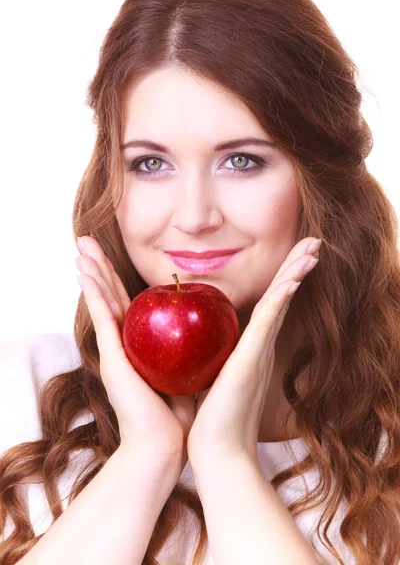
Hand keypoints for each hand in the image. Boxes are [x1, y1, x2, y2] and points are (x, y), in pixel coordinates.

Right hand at [75, 235, 196, 468]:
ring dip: (91, 272)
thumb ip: (190, 347)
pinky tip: (86, 274)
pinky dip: (94, 295)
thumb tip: (209, 328)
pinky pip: (103, 319)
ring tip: (81, 246)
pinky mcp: (112, 359)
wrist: (165, 443)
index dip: (119, 277)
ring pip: (101, 301)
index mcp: (137, 345)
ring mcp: (114, 350)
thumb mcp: (185, 369)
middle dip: (99, 266)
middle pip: (110, 295)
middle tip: (86, 239)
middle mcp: (122, 344)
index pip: (128, 302)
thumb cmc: (179, 411)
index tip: (113, 254)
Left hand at [186, 236, 320, 466]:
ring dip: (295, 273)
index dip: (282, 279)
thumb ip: (211, 357)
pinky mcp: (253, 360)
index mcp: (251, 349)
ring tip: (312, 247)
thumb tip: (198, 345)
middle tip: (313, 242)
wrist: (217, 453)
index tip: (294, 257)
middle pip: (281, 297)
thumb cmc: (209, 419)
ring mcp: (260, 352)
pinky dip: (281, 298)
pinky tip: (292, 278)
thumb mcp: (209, 377)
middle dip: (297, 267)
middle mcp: (261, 347)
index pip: (269, 305)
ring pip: (280, 303)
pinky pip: (268, 322)